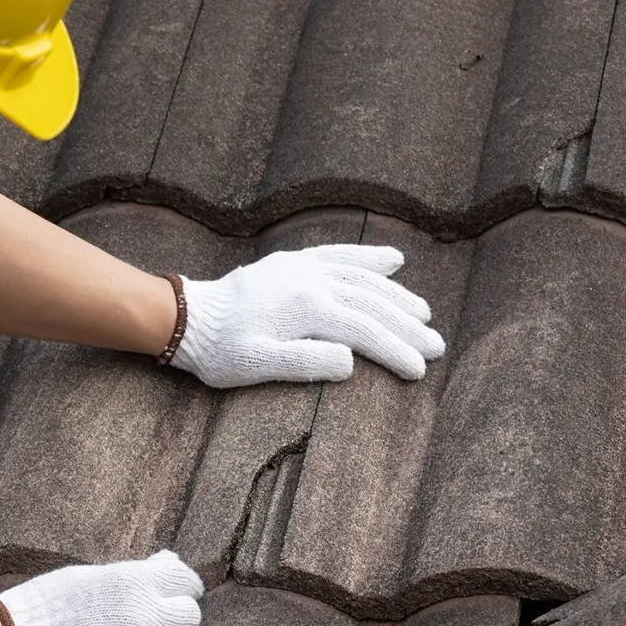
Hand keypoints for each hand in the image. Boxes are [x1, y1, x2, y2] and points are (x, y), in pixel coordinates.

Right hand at [0, 549, 204, 625]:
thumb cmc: (47, 606)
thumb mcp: (91, 576)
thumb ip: (134, 573)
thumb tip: (169, 561)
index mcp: (136, 582)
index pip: (186, 582)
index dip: (183, 590)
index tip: (174, 598)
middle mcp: (147, 615)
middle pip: (190, 618)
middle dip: (173, 621)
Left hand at [171, 244, 444, 387]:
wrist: (188, 318)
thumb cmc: (221, 350)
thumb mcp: (258, 366)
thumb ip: (304, 363)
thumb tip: (351, 360)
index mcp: (306, 308)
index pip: (364, 330)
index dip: (395, 350)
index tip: (420, 370)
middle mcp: (311, 280)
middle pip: (372, 303)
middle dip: (407, 325)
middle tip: (437, 346)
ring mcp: (304, 267)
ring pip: (363, 278)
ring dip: (396, 295)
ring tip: (424, 314)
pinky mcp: (295, 262)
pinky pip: (340, 255)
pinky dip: (368, 258)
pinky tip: (394, 260)